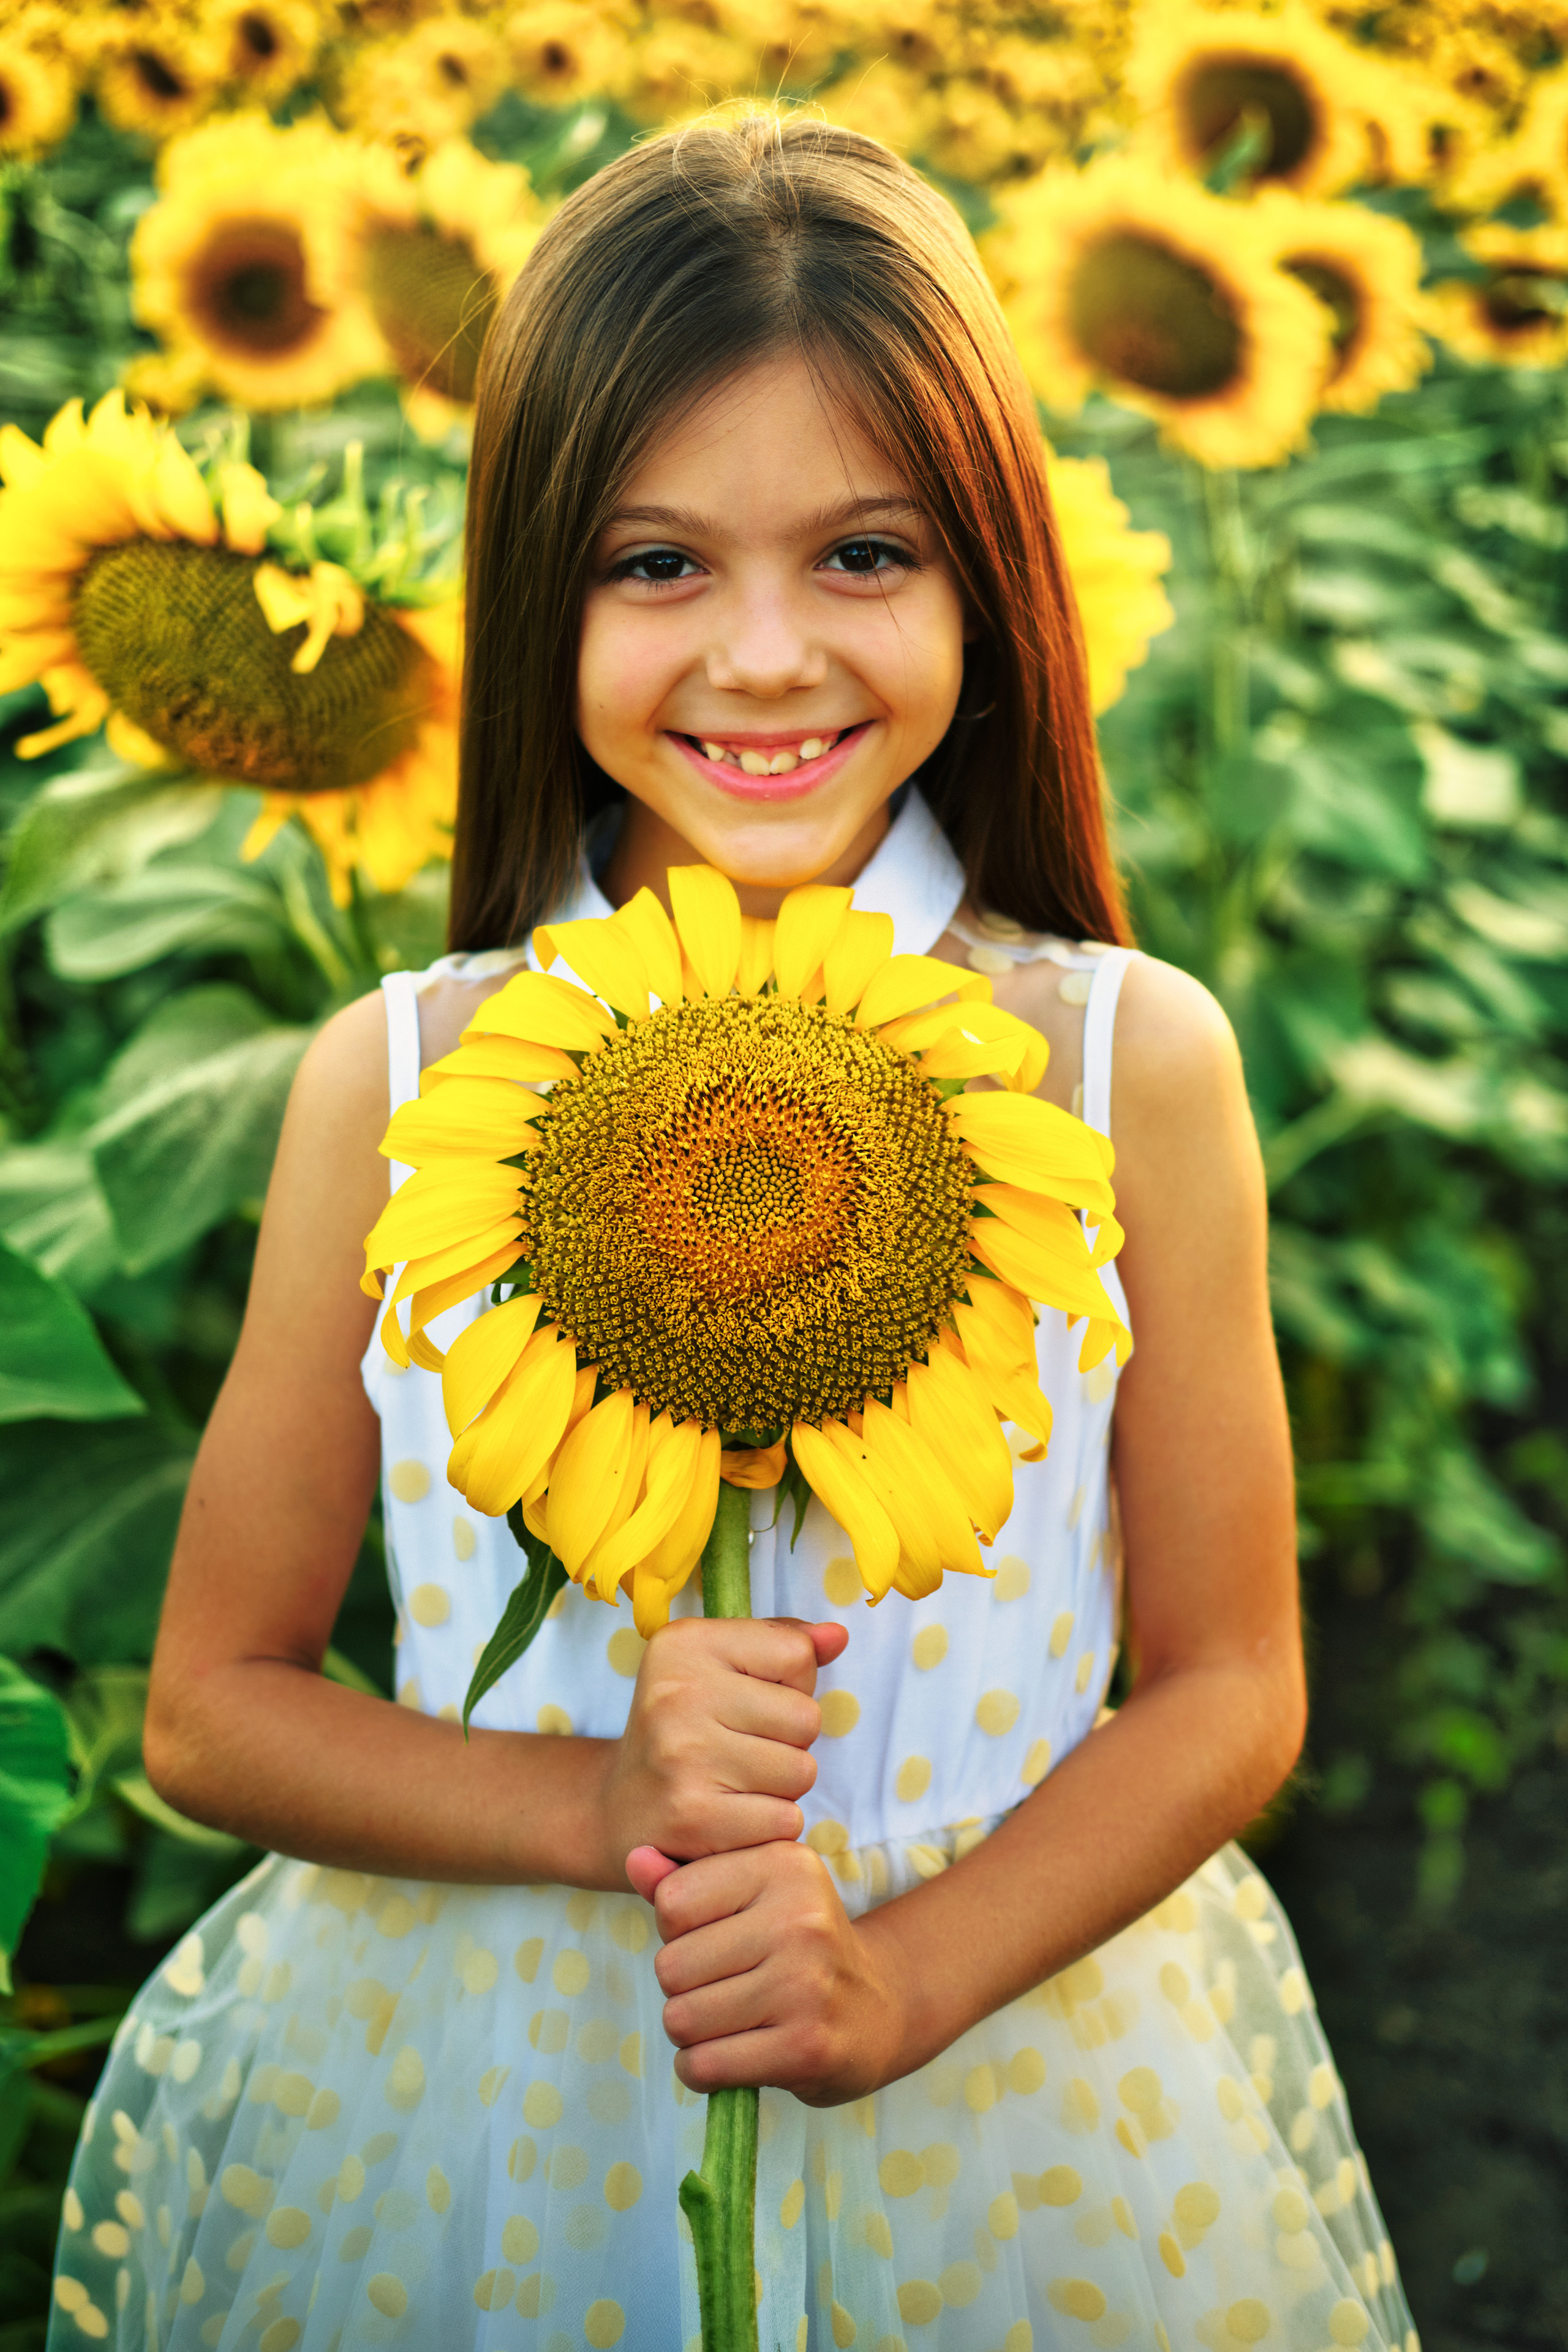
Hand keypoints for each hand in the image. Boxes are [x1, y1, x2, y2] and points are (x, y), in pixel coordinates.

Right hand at [598, 1617, 847, 1879]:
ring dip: (782, 1787)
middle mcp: (678, 1693)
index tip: (748, 1702)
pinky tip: (730, 1818)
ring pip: (802, 1772)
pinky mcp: (693, 1816)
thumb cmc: (684, 1728)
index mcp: (684, 1644)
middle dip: (790, 1742)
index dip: (791, 1685)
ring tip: (737, 1783)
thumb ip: (781, 1644)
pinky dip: (768, 1827)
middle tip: (742, 1751)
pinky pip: (785, 1821)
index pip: (797, 1654)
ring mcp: (682, 1756)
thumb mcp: (718, 1667)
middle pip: (806, 1718)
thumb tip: (838, 1636)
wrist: (616, 1809)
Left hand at [648, 1840, 904, 2105]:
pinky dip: (701, 2071)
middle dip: (681, 1988)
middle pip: (671, 1966)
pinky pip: (706, 2066)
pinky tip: (731, 2058)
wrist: (876, 2010)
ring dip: (690, 2033)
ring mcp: (805, 1984)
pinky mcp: (806, 2047)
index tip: (713, 1938)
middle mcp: (799, 1918)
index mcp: (783, 1864)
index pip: (673, 1902)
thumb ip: (685, 1878)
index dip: (676, 1931)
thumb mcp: (749, 1895)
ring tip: (727, 2022)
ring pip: (681, 2019)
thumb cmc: (794, 1945)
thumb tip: (634, 1858)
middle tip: (722, 1988)